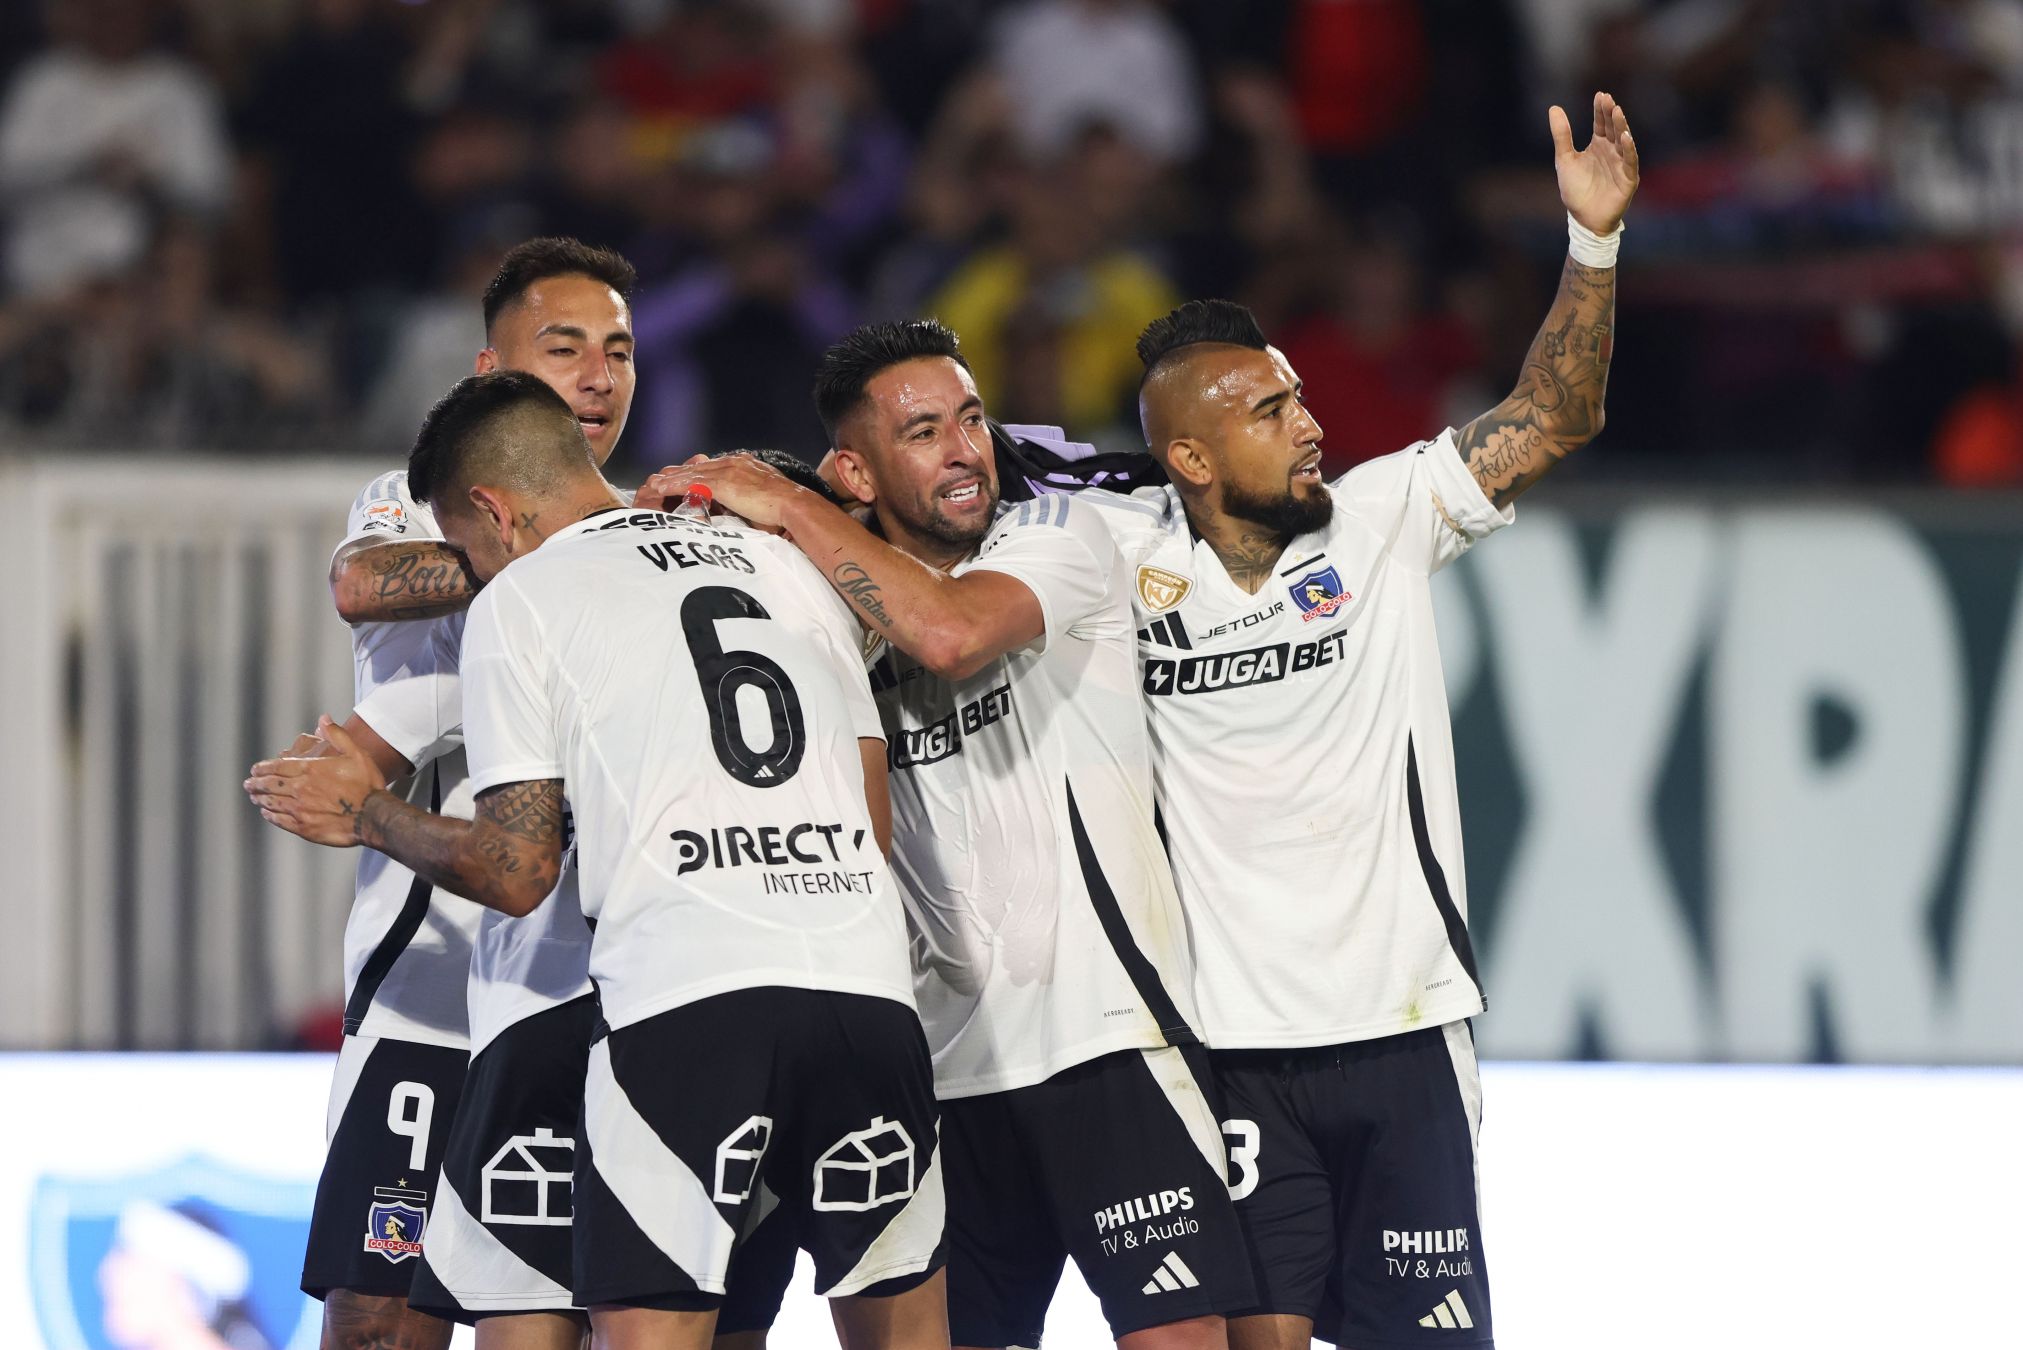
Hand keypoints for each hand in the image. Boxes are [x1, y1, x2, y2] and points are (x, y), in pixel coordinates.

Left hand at [244, 716, 382, 847]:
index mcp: (310, 769)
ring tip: (254, 797)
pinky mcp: (304, 827)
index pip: (277, 767)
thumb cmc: (366, 784)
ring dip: (260, 799)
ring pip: (271, 802)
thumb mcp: (356, 753)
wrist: (373, 815)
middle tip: (248, 784)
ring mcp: (300, 809)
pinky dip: (270, 816)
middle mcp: (300, 789)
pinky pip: (280, 820)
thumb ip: (337, 735)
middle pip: (269, 785)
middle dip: (256, 783)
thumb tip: (323, 718)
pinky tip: (267, 813)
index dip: (263, 767)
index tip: (254, 769)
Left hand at [642, 454, 810, 529]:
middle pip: (701, 466)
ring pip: (692, 472)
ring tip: (654, 482)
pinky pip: (692, 482)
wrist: (794, 504)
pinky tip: (661, 486)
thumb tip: (749, 511)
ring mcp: (728, 471)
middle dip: (681, 471)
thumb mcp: (767, 498)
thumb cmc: (786, 508)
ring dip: (672, 477)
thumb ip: (753, 499)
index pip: (716, 467)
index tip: (687, 476)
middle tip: (662, 476)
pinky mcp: (723, 483)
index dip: (699, 472)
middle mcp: (735, 463)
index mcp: (746, 465)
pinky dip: (674, 484)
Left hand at [1552, 91, 1638, 235]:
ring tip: (1617, 112)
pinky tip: (1625, 137)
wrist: (1583, 218)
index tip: (1600, 95)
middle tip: (1608, 100)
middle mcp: (1612, 151)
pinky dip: (1629, 149)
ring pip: (1624, 141)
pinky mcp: (1628, 178)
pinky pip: (1630, 161)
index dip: (1600, 110)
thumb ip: (1561, 135)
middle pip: (1613, 128)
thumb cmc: (1575, 190)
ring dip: (1621, 127)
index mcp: (1598, 146)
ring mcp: (1622, 164)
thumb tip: (1553, 108)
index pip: (1601, 123)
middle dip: (1611, 114)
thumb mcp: (1564, 159)